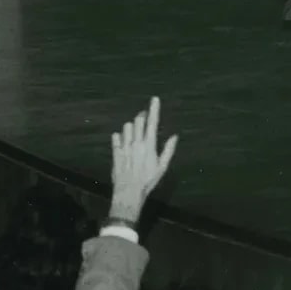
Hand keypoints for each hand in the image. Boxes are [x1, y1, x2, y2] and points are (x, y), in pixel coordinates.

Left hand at [108, 97, 177, 225]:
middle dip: (142, 117)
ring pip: (127, 127)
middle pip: (138, 121)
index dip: (154, 109)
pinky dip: (119, 137)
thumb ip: (168, 150)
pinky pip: (116, 137)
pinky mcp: (116, 152)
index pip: (152, 123)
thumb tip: (175, 136)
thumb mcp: (162, 167)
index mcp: (149, 145)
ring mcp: (124, 146)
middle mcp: (136, 142)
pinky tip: (123, 142)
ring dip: (132, 127)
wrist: (129, 191)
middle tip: (144, 120)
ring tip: (134, 134)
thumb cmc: (148, 180)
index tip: (154, 98)